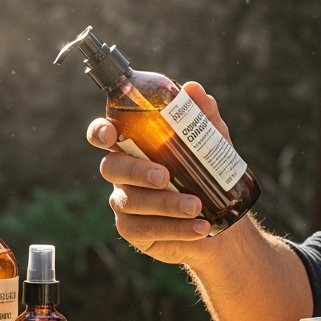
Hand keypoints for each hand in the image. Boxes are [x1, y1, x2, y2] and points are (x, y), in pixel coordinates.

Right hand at [87, 82, 230, 263]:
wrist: (220, 219)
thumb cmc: (208, 173)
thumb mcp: (212, 143)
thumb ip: (202, 116)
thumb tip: (192, 89)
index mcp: (133, 146)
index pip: (104, 135)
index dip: (100, 132)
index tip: (110, 135)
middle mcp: (123, 174)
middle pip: (112, 169)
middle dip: (137, 171)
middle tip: (165, 177)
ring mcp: (126, 203)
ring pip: (131, 202)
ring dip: (165, 204)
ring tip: (197, 207)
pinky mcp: (135, 230)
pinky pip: (146, 229)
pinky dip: (175, 229)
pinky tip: (199, 228)